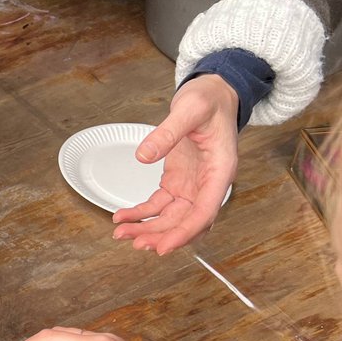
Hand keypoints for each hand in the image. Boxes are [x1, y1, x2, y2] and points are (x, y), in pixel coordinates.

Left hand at [112, 74, 238, 254]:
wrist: (213, 93)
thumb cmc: (210, 100)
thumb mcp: (189, 109)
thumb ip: (168, 133)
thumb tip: (143, 156)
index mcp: (219, 171)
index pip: (204, 212)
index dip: (184, 233)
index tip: (163, 247)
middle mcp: (208, 183)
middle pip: (185, 221)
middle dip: (160, 235)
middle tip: (133, 242)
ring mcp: (193, 184)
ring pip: (171, 217)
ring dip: (148, 228)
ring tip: (121, 233)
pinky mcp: (178, 180)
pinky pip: (160, 204)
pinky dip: (142, 213)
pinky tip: (124, 217)